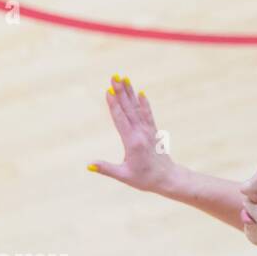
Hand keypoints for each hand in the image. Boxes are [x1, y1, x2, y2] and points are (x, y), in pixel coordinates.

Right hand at [88, 73, 177, 192]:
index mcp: (132, 142)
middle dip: (120, 91)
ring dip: (130, 92)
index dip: (114, 104)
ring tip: (124, 78)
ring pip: (137, 108)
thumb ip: (106, 169)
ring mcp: (148, 130)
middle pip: (128, 109)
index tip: (109, 90)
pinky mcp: (152, 131)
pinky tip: (141, 92)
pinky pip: (147, 114)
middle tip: (114, 76)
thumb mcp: (124, 176)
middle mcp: (141, 133)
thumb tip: (89, 165)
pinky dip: (144, 102)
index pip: (120, 120)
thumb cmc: (144, 179)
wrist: (167, 178)